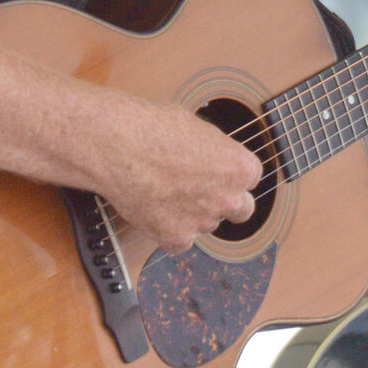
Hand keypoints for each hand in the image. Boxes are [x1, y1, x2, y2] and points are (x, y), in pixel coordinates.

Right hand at [95, 98, 262, 253]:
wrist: (117, 145)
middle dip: (226, 202)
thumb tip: (215, 161)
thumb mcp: (198, 129)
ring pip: (206, 224)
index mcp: (240, 167)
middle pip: (241, 210)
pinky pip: (179, 240)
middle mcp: (228, 198)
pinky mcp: (175, 238)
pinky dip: (168, 229)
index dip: (230, 174)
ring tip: (163, 189)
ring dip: (192, 214)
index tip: (216, 171)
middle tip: (202, 191)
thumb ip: (216, 153)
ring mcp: (203, 221)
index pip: (250, 179)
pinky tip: (153, 207)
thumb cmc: (153, 127)